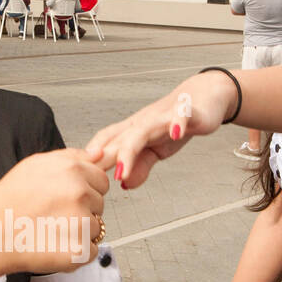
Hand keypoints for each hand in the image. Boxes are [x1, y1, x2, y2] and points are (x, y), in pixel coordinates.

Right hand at [0, 148, 108, 274]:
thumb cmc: (10, 201)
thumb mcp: (35, 165)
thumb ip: (72, 157)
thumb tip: (101, 154)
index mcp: (72, 170)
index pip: (101, 180)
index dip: (84, 190)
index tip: (63, 198)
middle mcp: (80, 193)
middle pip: (99, 204)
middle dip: (82, 210)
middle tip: (53, 215)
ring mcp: (81, 223)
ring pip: (95, 228)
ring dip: (79, 231)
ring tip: (50, 230)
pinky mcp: (79, 250)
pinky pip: (91, 250)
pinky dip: (77, 252)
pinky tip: (54, 246)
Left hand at [86, 71, 236, 188]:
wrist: (204, 97)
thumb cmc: (175, 124)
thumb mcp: (157, 151)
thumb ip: (141, 166)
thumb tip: (124, 184)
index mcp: (134, 131)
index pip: (106, 141)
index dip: (90, 157)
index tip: (77, 175)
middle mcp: (144, 122)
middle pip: (119, 138)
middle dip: (104, 158)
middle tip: (93, 178)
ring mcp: (164, 117)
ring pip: (142, 130)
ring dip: (130, 149)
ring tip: (122, 170)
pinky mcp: (188, 111)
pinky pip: (182, 115)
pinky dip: (178, 122)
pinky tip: (176, 133)